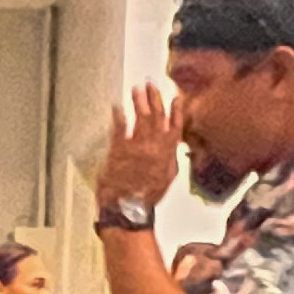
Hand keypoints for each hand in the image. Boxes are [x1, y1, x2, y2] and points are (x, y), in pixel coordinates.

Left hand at [93, 86, 181, 216]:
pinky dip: (118, 115)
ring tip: (136, 90)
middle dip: (154, 98)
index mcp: (168, 153)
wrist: (128, 208)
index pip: (176, 126)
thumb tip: (174, 148)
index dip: (177, 110)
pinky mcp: (119, 149)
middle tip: (150, 85)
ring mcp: (137, 147)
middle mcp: (155, 147)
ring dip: (138, 102)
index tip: (176, 97)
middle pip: (157, 117)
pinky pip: (119, 127)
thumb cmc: (147, 195)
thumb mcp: (167, 178)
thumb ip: (171, 160)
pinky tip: (116, 106)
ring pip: (141, 118)